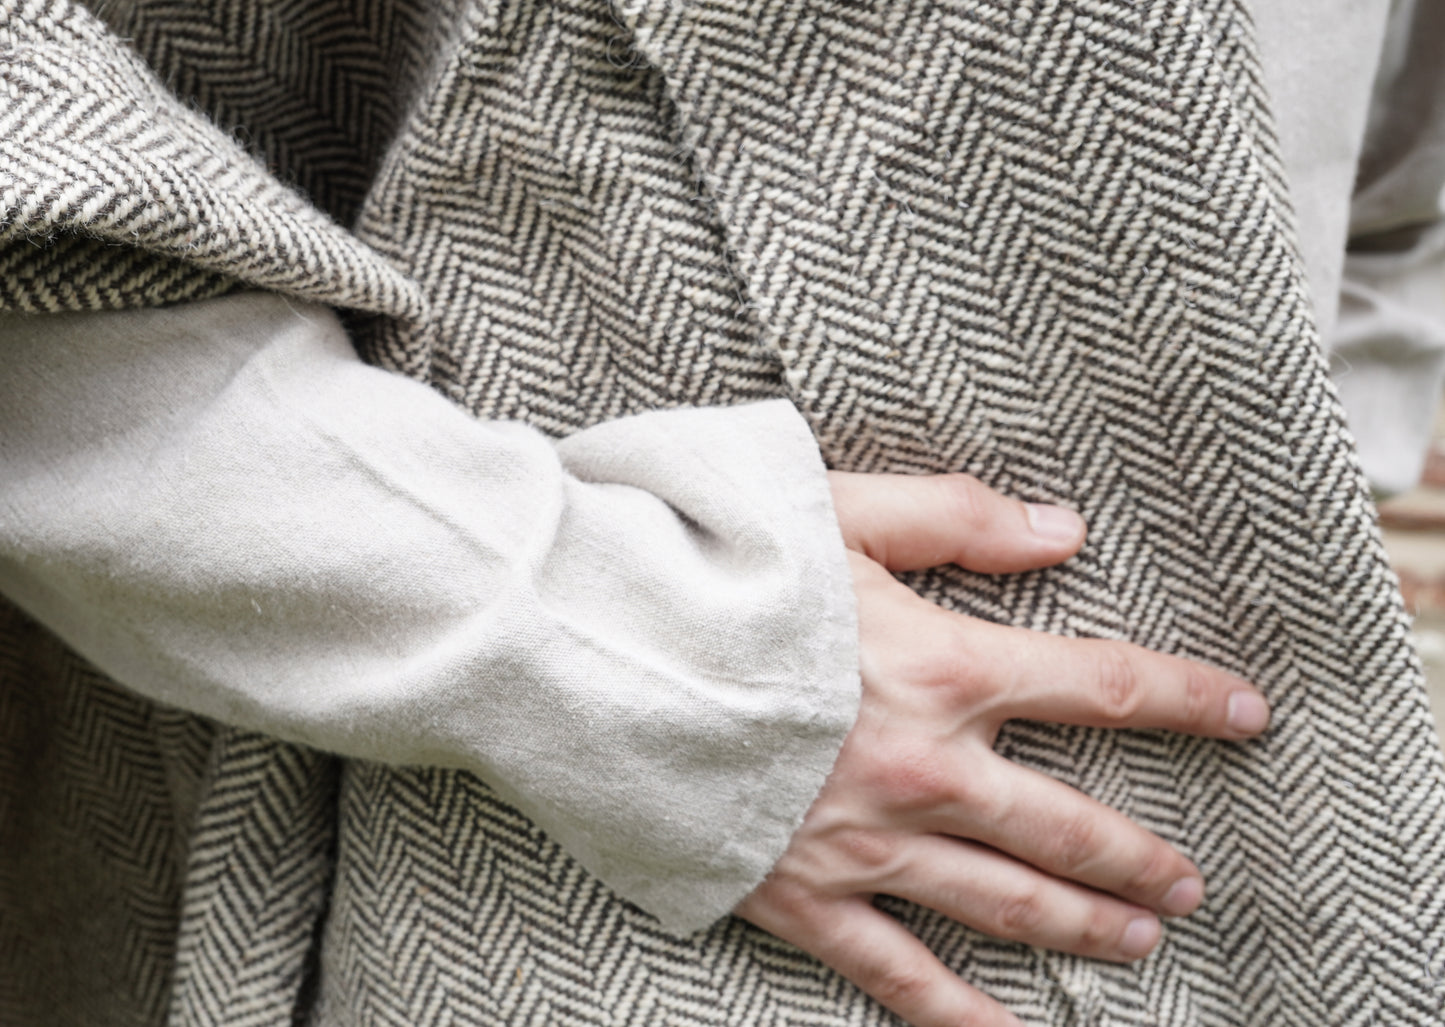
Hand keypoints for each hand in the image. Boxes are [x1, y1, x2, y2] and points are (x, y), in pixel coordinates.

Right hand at [736, 472, 1270, 1026]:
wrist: (594, 651)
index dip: (1187, 698)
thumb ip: (958, 517)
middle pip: (1070, 823)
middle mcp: (929, 768)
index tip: (1245, 713)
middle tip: (1186, 881)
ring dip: (1083, 925)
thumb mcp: (839, 510)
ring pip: (1007, 901)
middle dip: (1140, 854)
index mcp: (946, 665)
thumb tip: (1063, 529)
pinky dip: (956, 1013)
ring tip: (1139, 942)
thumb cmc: (714, 569)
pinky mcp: (805, 895)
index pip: (1104, 684)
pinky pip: (896, 971)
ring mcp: (869, 843)